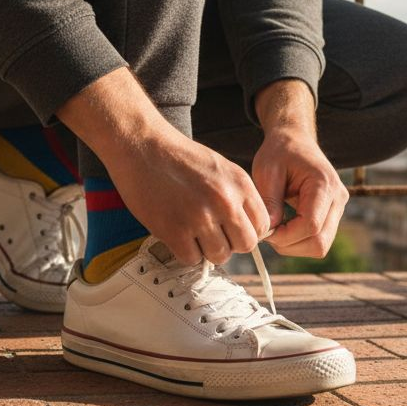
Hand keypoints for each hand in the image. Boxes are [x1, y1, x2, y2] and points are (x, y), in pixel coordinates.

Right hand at [103, 130, 270, 265]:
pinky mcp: (175, 231)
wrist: (142, 146)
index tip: (233, 230)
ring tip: (192, 232)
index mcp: (239, 184)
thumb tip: (247, 227)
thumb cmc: (178, 157)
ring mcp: (200, 217)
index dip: (248, 231)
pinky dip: (185, 251)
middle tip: (213, 234)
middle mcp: (224, 201)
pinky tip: (177, 234)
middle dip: (230, 244)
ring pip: (219, 256)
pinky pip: (192, 259)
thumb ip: (238, 196)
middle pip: (245, 245)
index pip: (264, 225)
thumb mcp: (221, 168)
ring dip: (206, 249)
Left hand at [252, 79, 348, 258]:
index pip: (311, 225)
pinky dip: (299, 240)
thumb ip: (269, 200)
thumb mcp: (267, 170)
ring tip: (274, 228)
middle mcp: (338, 198)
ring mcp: (338, 207)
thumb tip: (269, 231)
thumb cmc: (280, 152)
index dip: (286, 236)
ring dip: (294, 245)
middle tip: (267, 233)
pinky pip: (319, 239)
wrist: (294, 140)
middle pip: (320, 242)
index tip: (265, 231)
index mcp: (324, 184)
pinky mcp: (332, 214)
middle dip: (290, 245)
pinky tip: (284, 226)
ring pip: (321, 245)